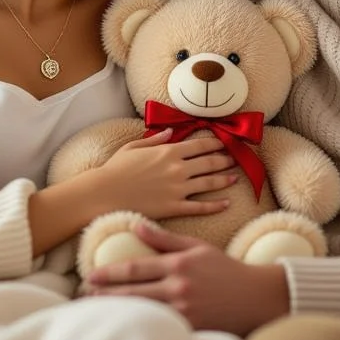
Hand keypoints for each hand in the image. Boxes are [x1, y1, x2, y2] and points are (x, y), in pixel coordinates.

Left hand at [83, 223, 289, 335]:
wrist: (257, 298)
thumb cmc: (225, 270)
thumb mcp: (197, 248)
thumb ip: (165, 239)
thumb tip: (135, 227)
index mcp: (178, 265)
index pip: (135, 269)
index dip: (109, 273)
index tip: (89, 275)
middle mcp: (179, 288)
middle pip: (132, 293)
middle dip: (104, 295)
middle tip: (82, 296)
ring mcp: (184, 312)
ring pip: (141, 312)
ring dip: (115, 312)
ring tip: (94, 312)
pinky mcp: (190, 330)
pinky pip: (158, 328)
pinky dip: (138, 326)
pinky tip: (122, 327)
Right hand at [92, 131, 237, 219]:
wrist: (103, 194)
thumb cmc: (114, 169)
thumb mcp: (133, 147)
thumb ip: (154, 139)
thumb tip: (169, 132)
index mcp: (168, 151)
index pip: (200, 145)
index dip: (216, 144)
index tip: (225, 143)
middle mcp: (177, 168)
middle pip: (209, 163)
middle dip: (225, 160)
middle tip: (235, 159)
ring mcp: (177, 189)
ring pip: (209, 183)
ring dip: (224, 179)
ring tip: (234, 177)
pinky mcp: (174, 207)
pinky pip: (200, 207)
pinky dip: (216, 205)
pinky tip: (226, 203)